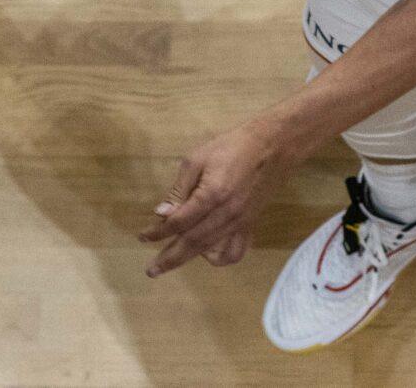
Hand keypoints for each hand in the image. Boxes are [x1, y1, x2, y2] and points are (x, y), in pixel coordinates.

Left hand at [139, 117, 293, 276]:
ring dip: (187, 259)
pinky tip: (207, 256)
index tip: (143, 236)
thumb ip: (180, 188)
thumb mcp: (198, 158)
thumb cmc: (231, 146)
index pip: (179, 222)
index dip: (159, 231)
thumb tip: (162, 213)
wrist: (272, 145)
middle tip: (151, 270)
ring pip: (210, 249)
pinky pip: (236, 250)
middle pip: (192, 242)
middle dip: (169, 257)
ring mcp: (240, 222)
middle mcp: (225, 214)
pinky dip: (221, 259)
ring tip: (170, 264)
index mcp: (211, 195)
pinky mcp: (250, 224)